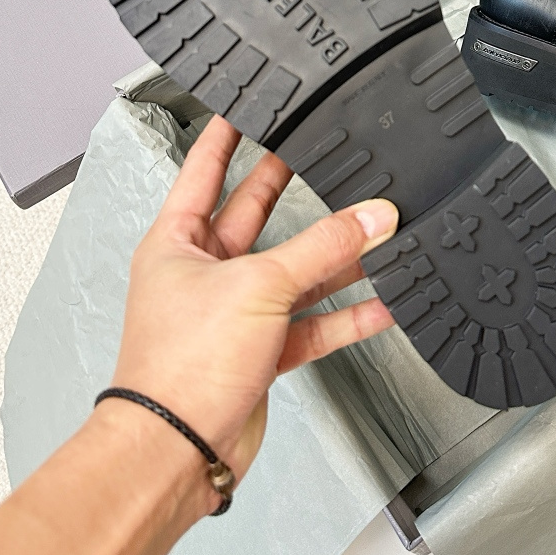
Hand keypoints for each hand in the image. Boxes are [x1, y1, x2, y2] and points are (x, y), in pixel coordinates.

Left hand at [109, 116, 397, 501]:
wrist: (177, 450)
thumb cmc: (179, 367)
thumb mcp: (259, 286)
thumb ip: (323, 248)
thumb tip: (373, 216)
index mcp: (176, 240)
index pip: (204, 168)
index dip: (226, 133)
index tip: (246, 104)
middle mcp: (202, 271)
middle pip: (253, 214)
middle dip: (288, 185)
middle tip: (319, 150)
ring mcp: (232, 313)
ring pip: (291, 271)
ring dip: (331, 256)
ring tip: (374, 229)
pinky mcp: (258, 353)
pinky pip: (309, 324)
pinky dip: (343, 314)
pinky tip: (379, 303)